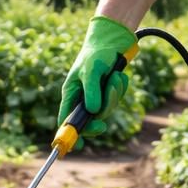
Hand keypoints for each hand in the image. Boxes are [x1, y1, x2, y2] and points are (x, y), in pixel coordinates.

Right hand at [60, 15, 136, 142]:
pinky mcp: (110, 91)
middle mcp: (83, 97)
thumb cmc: (97, 53)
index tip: (77, 148)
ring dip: (114, 95)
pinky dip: (120, 89)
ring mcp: (97, 95)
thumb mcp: (91, 70)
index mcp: (71, 93)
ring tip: (115, 78)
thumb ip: (91, 91)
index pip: (67, 119)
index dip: (70, 135)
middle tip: (103, 126)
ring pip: (107, 109)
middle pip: (91, 119)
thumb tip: (93, 112)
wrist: (113, 39)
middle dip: (100, 115)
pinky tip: (119, 75)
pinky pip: (117, 99)